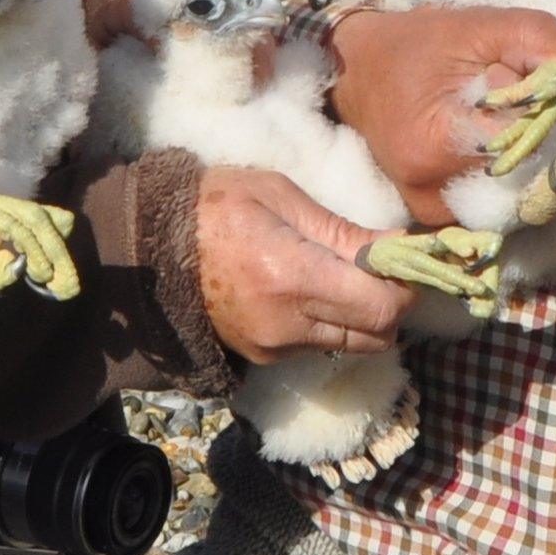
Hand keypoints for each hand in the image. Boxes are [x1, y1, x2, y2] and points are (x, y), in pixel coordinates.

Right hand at [194, 166, 417, 362]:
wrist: (151, 246)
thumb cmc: (217, 204)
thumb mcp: (283, 197)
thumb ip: (345, 232)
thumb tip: (401, 247)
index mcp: (293, 276)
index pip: (382, 307)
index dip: (404, 287)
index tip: (401, 260)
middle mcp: (287, 324)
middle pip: (377, 335)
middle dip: (391, 303)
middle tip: (380, 269)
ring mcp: (274, 346)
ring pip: (353, 344)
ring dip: (363, 317)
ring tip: (344, 278)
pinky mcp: (263, 357)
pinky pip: (320, 347)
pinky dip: (331, 324)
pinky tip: (311, 292)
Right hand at [329, 7, 555, 224]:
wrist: (359, 73)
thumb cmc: (419, 45)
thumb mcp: (479, 25)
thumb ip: (539, 39)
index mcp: (437, 143)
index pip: (530, 142)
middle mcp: (432, 192)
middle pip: (532, 175)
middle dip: (552, 137)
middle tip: (537, 97)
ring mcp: (434, 213)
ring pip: (520, 196)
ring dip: (538, 158)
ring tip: (513, 115)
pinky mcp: (438, 218)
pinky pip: (498, 204)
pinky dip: (515, 174)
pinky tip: (502, 140)